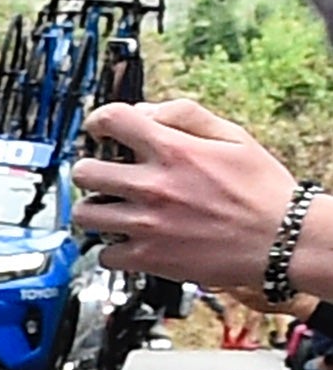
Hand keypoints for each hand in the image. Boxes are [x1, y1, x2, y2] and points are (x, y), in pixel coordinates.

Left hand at [72, 99, 298, 299]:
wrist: (286, 241)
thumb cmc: (265, 191)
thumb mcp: (234, 138)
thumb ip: (186, 115)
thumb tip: (145, 110)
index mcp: (174, 152)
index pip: (111, 120)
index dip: (99, 121)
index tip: (100, 130)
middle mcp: (154, 186)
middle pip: (83, 171)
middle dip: (91, 170)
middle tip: (106, 176)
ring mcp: (148, 224)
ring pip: (84, 215)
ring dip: (95, 210)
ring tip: (113, 210)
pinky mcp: (150, 258)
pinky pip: (104, 254)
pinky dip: (113, 250)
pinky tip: (130, 241)